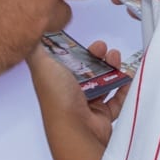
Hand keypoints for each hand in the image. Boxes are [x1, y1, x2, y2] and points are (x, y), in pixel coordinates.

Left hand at [27, 39, 129, 153]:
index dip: (77, 49)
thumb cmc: (57, 97)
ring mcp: (86, 105)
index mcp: (54, 80)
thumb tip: (32, 31)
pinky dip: (124, 88)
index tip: (87, 40)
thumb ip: (36, 46)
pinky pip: (117, 100)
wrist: (75, 128)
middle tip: (104, 49)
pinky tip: (127, 77)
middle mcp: (69, 93)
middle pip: (87, 70)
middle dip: (98, 57)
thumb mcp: (41, 63)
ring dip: (112, 69)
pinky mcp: (102, 116)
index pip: (67, 60)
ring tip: (116, 59)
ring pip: (102, 83)